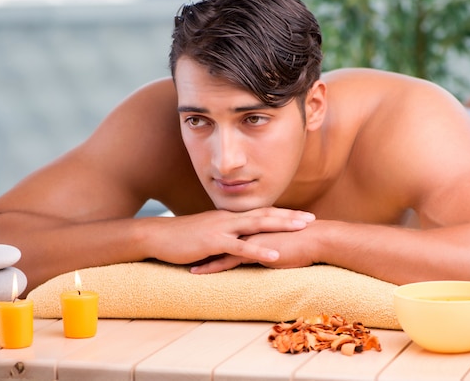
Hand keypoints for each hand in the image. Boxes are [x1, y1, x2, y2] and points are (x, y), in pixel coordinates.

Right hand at [144, 207, 314, 266]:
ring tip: (302, 229)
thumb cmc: (182, 237)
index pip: (260, 213)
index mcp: (228, 218)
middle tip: (312, 219)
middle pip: (265, 214)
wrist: (157, 236)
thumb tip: (239, 242)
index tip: (302, 216)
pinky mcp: (213, 242)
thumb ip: (224, 236)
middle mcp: (228, 219)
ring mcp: (221, 229)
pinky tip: (274, 256)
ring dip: (281, 226)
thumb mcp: (207, 234)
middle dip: (289, 216)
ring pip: (257, 225)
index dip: (282, 214)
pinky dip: (259, 251)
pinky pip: (240, 248)